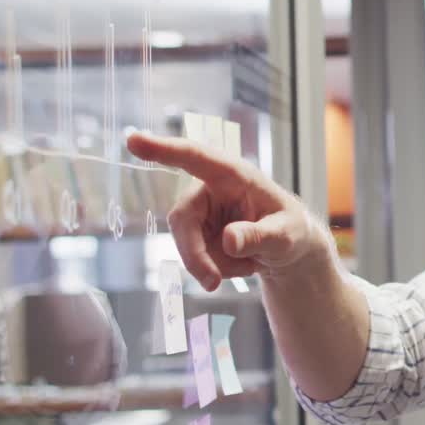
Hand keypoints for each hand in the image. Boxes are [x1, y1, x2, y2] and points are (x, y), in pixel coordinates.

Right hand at [127, 132, 331, 290]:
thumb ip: (260, 237)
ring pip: (185, 243)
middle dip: (194, 254)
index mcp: (234, 175)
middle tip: (213, 283)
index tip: (133, 141)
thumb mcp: (286, 236)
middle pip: (182, 218)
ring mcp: (201, 212)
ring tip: (252, 265)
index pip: (196, 158)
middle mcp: (210, 189)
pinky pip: (194, 257)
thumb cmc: (292, 230)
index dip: (164, 149)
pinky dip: (216, 269)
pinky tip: (242, 264)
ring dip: (213, 264)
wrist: (290, 250)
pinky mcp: (197, 233)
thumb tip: (228, 239)